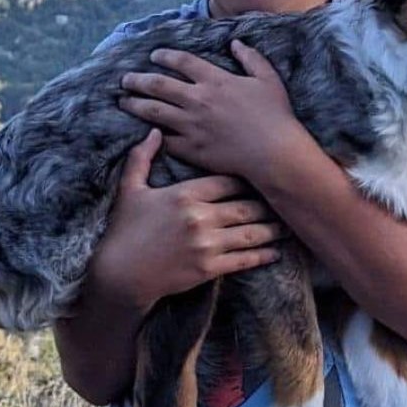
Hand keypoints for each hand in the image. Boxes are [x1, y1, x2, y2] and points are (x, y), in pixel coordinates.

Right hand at [86, 128, 284, 310]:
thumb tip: (155, 131)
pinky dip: (263, 255)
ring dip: (272, 230)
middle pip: (246, 206)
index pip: (227, 181)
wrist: (119, 274)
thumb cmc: (124, 230)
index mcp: (184, 194)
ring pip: (250, 233)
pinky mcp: (209, 268)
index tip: (262, 175)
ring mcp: (206, 244)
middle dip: (267, 204)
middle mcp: (199, 217)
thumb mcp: (129, 190)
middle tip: (284, 200)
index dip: (248, 178)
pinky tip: (276, 252)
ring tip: (287, 226)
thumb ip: (142, 158)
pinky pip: (244, 259)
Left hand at [118, 40, 302, 181]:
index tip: (153, 56)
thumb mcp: (267, 79)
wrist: (274, 152)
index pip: (181, 62)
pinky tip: (143, 132)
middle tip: (125, 80)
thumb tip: (236, 43)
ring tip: (123, 102)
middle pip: (158, 85)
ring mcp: (191, 125)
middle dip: (137, 80)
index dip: (164, 57)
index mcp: (215, 80)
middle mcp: (198, 100)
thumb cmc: (276, 115)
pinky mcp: (191, 149)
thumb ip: (251, 58)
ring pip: (153, 111)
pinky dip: (152, 135)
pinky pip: (165, 140)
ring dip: (134, 105)